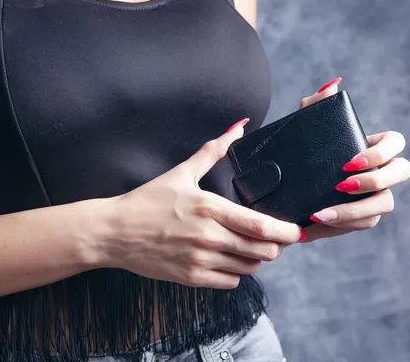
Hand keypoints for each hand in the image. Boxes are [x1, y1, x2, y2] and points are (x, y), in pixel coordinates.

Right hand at [99, 118, 302, 288]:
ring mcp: (200, 259)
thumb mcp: (182, 172)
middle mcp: (209, 236)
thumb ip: (213, 150)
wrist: (113, 232)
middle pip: (262, 251)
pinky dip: (236, 273)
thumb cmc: (147, 201)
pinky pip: (230, 282)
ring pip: (249, 268)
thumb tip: (239, 127)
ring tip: (250, 247)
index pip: (262, 226)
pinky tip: (228, 260)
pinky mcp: (191, 277)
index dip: (286, 232)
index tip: (296, 230)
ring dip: (256, 259)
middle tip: (276, 239)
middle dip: (276, 247)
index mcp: (211, 207)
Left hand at [298, 78, 409, 241]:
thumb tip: (332, 87)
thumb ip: (315, 105)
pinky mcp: (362, 218)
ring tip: (323, 213)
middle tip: (342, 185)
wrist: (285, 191)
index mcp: (371, 147)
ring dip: (357, 209)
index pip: (395, 142)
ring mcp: (374, 197)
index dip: (381, 152)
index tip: (349, 162)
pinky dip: (344, 223)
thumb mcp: (302, 129)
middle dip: (376, 179)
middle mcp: (380, 172)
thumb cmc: (301, 154)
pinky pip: (367, 223)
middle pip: (402, 172)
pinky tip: (319, 220)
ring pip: (386, 204)